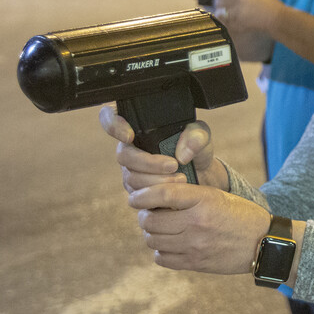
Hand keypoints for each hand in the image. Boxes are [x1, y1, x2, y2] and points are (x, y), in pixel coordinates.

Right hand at [99, 105, 225, 192]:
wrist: (202, 174)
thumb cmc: (196, 148)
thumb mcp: (201, 136)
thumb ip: (196, 136)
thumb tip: (182, 154)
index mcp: (139, 126)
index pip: (111, 118)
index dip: (113, 124)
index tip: (130, 135)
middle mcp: (130, 148)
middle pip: (124, 155)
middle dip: (148, 163)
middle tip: (173, 165)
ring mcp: (131, 171)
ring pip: (132, 178)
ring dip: (157, 180)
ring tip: (181, 179)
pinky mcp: (137, 191)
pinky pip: (139, 195)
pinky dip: (157, 195)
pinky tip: (174, 192)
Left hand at [129, 182, 269, 273]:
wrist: (263, 243)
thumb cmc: (241, 215)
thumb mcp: (218, 196)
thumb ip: (189, 195)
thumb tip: (156, 197)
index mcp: (204, 200)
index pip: (163, 194)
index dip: (142, 195)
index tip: (134, 198)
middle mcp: (197, 223)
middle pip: (152, 220)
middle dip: (144, 216)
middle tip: (148, 213)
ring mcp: (195, 246)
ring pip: (153, 240)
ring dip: (151, 234)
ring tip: (159, 229)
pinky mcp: (195, 263)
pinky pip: (162, 258)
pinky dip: (160, 251)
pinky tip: (169, 245)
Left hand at [205, 0, 283, 32]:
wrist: (276, 18)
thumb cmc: (264, 2)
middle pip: (219, 0)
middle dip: (221, 2)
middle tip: (231, 4)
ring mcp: (239, 11)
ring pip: (221, 11)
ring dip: (224, 12)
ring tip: (236, 12)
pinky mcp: (239, 23)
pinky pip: (225, 22)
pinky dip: (228, 21)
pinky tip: (239, 19)